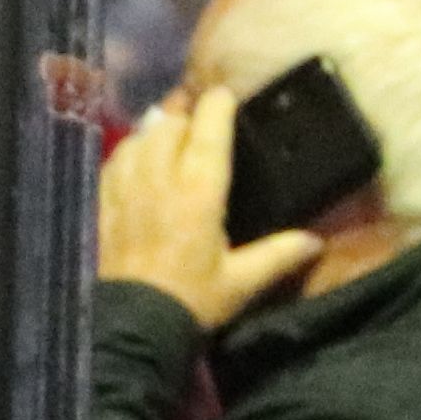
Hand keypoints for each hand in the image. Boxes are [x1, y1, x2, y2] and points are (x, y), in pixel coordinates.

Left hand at [96, 90, 322, 334]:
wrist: (132, 325)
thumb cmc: (192, 299)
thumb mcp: (243, 282)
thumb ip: (278, 255)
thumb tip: (316, 242)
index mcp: (198, 192)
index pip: (208, 131)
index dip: (217, 106)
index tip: (226, 94)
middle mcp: (160, 180)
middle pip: (167, 126)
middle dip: (184, 114)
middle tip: (198, 116)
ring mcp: (126, 190)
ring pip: (137, 139)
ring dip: (154, 129)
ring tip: (167, 129)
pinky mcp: (104, 204)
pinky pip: (113, 162)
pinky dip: (127, 151)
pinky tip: (134, 157)